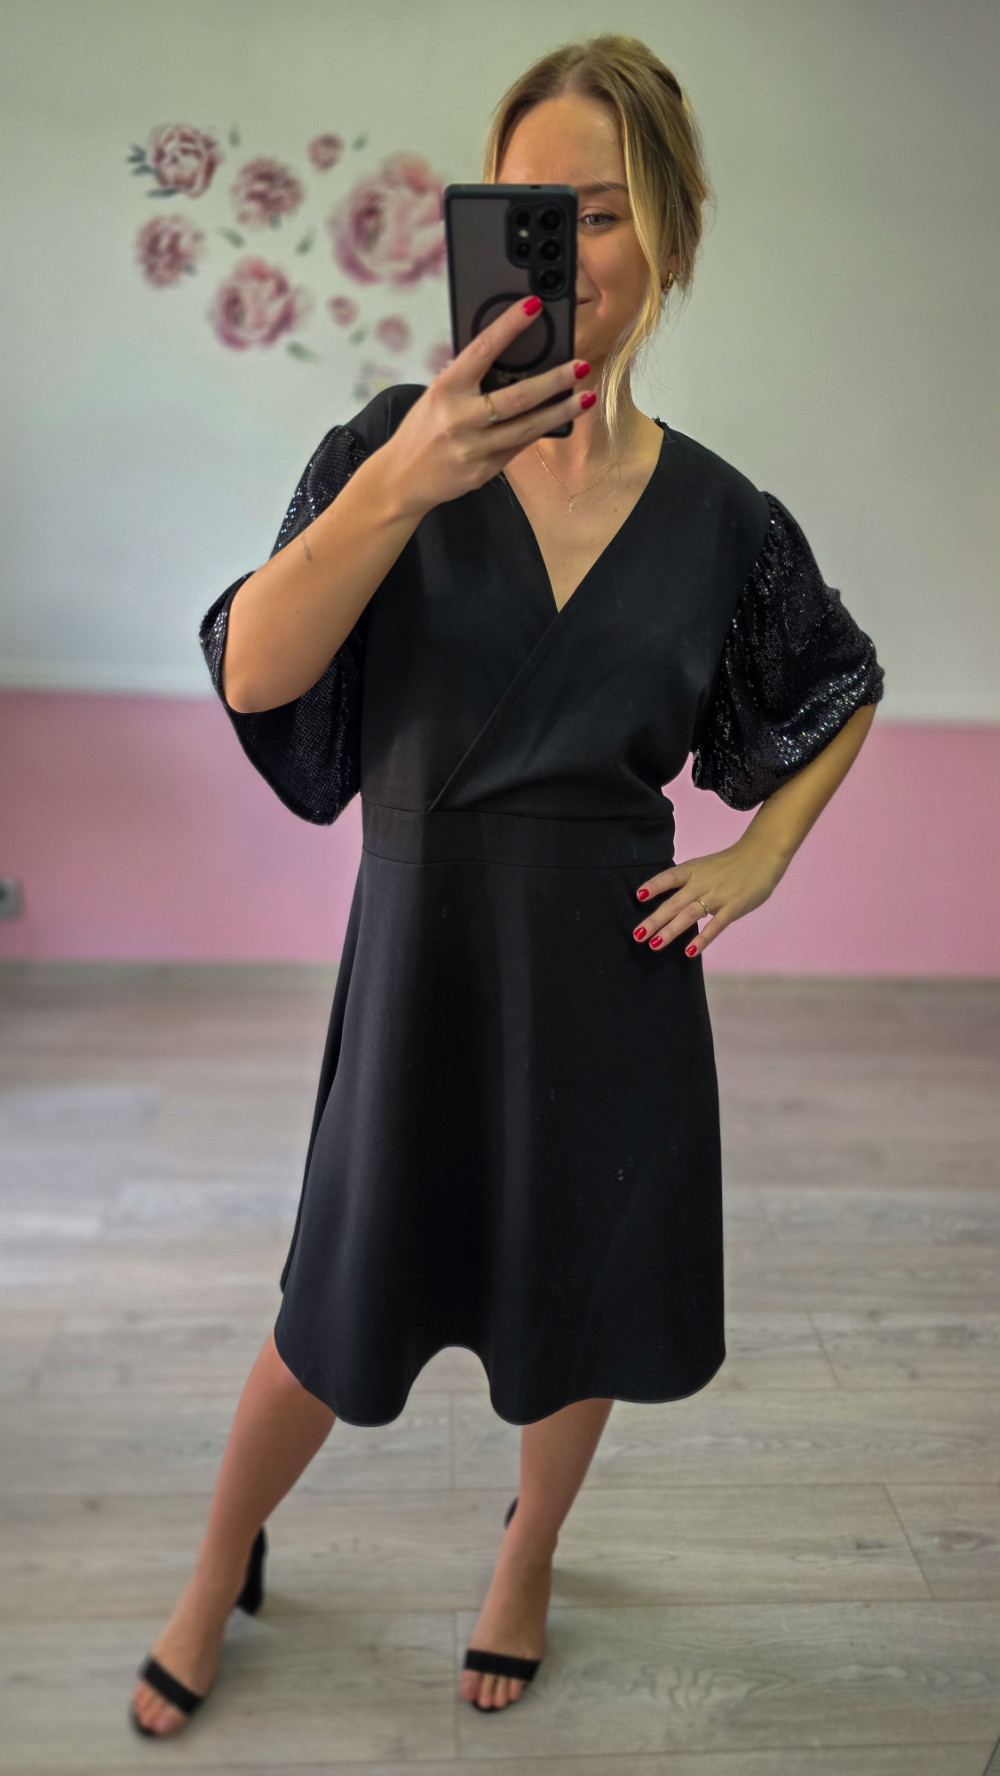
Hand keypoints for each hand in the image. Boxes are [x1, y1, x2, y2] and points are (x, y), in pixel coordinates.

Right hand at [377, 295, 593, 519]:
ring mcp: (474, 448)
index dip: (509, 325)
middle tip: (580, 366)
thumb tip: (509, 360)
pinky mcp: (484, 470)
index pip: (482, 350)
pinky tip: (560, 418)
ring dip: (561, 411)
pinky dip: (540, 431)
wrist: (402, 479)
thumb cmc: (421, 431)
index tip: (533, 306)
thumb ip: (469, 381)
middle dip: (554, 381)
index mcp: (446, 390)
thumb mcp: (437, 396)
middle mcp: (460, 418)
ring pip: (527, 427)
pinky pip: (519, 447)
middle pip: (517, 397)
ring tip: (586, 397)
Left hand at [631, 838, 788, 956]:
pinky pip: (716, 925)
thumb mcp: (705, 867)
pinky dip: (702, 938)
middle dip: (655, 920)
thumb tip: (668, 904)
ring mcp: (718, 895)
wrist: (762, 855)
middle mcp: (702, 882)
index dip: (654, 885)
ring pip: (690, 914)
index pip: (670, 877)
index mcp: (693, 870)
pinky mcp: (733, 907)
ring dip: (671, 931)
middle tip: (638, 935)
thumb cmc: (731, 865)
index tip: (639, 896)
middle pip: (674, 902)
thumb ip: (689, 884)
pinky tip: (690, 951)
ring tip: (655, 945)